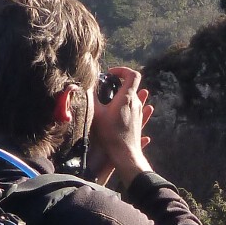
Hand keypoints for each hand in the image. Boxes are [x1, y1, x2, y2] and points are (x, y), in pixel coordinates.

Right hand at [84, 65, 154, 185]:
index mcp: (127, 97)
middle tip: (107, 86)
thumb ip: (92, 97)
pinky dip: (133, 105)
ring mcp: (139, 113)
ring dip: (126, 94)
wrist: (124, 154)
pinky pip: (138, 110)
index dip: (122, 70)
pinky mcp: (139, 123)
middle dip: (120, 83)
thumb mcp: (96, 113)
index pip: (132, 75)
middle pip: (132, 87)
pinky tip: (131, 108)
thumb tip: (86, 85)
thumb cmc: (110, 133)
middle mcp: (136, 103)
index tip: (111, 73)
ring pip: (136, 99)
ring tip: (116, 95)